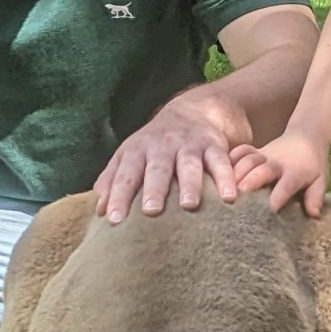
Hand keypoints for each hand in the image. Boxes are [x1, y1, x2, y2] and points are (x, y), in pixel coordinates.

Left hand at [91, 92, 247, 223]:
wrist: (193, 111)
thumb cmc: (154, 146)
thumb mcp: (130, 156)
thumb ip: (112, 181)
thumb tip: (99, 211)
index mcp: (137, 151)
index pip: (125, 175)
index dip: (118, 196)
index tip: (114, 220)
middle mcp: (162, 147)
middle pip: (157, 169)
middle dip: (154, 189)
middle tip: (150, 211)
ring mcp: (189, 145)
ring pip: (189, 165)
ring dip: (189, 184)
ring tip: (189, 206)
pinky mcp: (214, 145)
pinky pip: (221, 162)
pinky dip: (226, 178)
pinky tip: (231, 197)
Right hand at [231, 130, 330, 216]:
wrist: (307, 136)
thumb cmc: (313, 165)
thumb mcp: (320, 180)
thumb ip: (316, 196)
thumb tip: (314, 214)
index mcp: (295, 172)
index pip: (287, 184)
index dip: (279, 196)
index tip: (270, 210)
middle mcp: (278, 163)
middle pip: (263, 170)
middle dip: (250, 181)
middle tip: (236, 197)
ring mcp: (265, 155)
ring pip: (249, 159)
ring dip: (236, 172)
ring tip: (224, 188)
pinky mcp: (255, 151)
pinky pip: (241, 151)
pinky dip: (230, 158)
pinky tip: (218, 171)